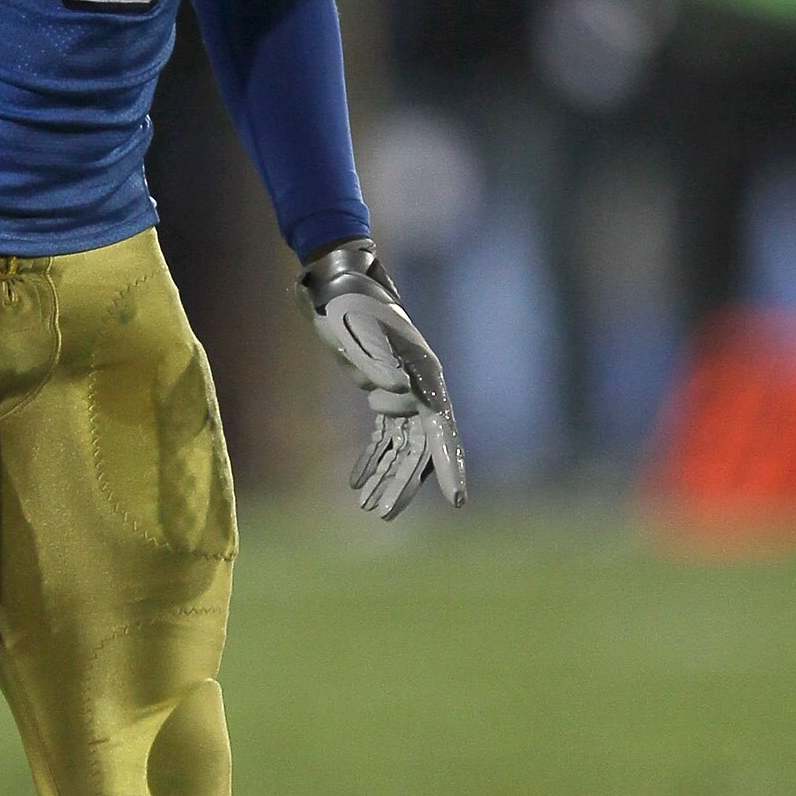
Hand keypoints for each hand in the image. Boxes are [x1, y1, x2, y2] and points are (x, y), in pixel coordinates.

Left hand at [299, 238, 466, 522]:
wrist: (339, 281)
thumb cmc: (349, 305)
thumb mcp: (358, 330)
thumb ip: (377, 360)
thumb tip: (396, 390)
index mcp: (424, 375)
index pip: (442, 431)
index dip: (450, 466)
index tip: (456, 500)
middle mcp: (420, 387)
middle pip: (419, 448)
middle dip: (403, 483)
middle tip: (382, 515)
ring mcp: (404, 391)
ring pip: (401, 446)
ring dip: (385, 476)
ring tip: (368, 508)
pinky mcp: (383, 392)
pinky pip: (384, 436)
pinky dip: (372, 458)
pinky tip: (356, 482)